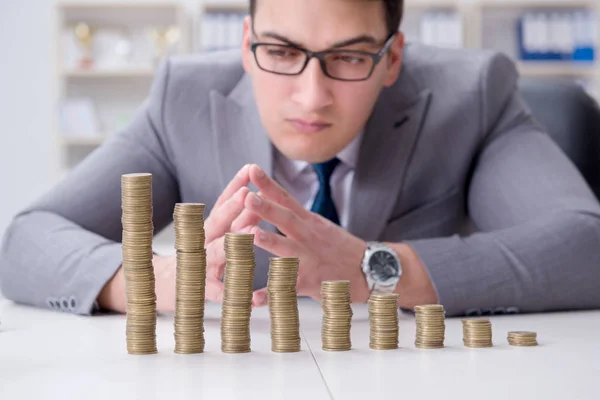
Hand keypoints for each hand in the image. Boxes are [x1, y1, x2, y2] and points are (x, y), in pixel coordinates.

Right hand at [202, 164, 263, 304]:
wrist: (158, 286)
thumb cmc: (195, 255)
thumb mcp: (215, 234)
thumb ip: (236, 218)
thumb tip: (258, 196)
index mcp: (208, 228)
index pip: (221, 202)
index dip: (235, 185)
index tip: (249, 169)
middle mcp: (201, 243)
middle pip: (216, 222)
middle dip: (232, 207)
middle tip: (248, 194)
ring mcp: (200, 265)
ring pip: (216, 253)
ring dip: (234, 243)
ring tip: (252, 233)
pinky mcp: (202, 291)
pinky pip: (219, 294)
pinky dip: (234, 296)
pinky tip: (251, 299)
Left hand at [243, 165, 369, 305]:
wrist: (369, 270)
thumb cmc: (339, 247)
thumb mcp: (318, 225)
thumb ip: (293, 215)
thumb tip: (267, 197)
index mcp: (308, 222)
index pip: (286, 199)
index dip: (268, 184)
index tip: (251, 169)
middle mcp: (308, 237)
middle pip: (286, 219)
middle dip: (266, 208)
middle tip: (247, 197)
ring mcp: (309, 260)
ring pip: (287, 249)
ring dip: (270, 241)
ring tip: (250, 235)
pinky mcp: (309, 283)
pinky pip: (287, 289)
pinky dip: (270, 295)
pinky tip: (253, 299)